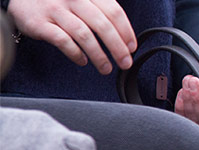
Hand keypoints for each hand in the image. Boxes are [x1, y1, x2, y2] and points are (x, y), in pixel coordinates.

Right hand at [7, 0, 135, 73]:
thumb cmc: (58, 2)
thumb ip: (101, 11)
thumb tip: (125, 38)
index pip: (114, 11)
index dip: (126, 32)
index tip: (132, 48)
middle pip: (102, 25)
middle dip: (118, 48)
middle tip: (125, 63)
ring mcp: (55, 9)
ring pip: (84, 35)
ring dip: (99, 55)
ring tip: (106, 68)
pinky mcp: (39, 23)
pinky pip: (63, 41)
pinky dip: (76, 54)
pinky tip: (83, 61)